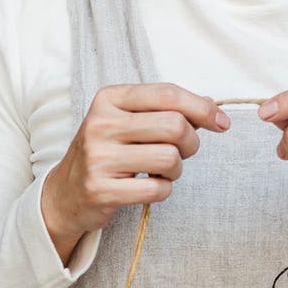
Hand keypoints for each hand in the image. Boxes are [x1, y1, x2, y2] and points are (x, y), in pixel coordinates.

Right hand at [42, 83, 229, 263]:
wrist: (66, 192)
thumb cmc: (107, 152)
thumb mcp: (128, 120)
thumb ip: (166, 109)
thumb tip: (211, 106)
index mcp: (109, 99)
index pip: (168, 94)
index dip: (203, 108)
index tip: (221, 122)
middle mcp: (101, 124)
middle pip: (174, 125)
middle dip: (191, 142)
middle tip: (183, 152)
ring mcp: (98, 157)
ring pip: (169, 158)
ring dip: (176, 169)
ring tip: (162, 171)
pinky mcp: (101, 189)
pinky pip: (157, 189)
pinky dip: (163, 190)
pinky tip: (149, 187)